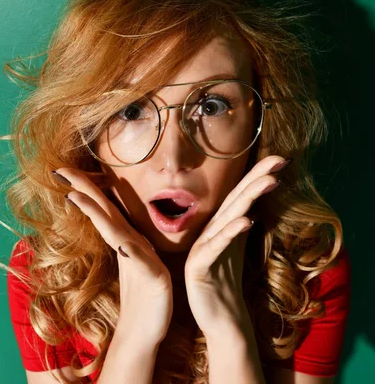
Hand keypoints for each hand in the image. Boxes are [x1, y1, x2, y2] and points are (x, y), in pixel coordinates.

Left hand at [52, 168, 172, 348]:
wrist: (148, 331)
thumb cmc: (140, 299)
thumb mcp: (128, 266)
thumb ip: (120, 243)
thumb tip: (106, 224)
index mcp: (124, 240)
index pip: (101, 209)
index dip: (84, 189)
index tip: (60, 172)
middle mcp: (133, 243)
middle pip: (106, 209)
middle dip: (84, 187)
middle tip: (60, 168)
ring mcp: (143, 257)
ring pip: (115, 228)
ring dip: (95, 209)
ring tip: (74, 193)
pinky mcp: (152, 275)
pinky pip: (134, 257)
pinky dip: (124, 244)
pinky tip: (114, 236)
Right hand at [184, 155, 289, 339]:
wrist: (219, 320)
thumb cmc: (228, 286)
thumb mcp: (236, 251)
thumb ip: (239, 227)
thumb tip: (252, 205)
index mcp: (219, 228)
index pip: (240, 197)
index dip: (257, 177)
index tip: (281, 159)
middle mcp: (208, 233)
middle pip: (234, 201)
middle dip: (256, 179)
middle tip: (279, 160)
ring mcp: (201, 249)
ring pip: (226, 218)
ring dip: (247, 198)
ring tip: (269, 182)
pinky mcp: (198, 267)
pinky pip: (216, 247)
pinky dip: (231, 232)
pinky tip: (247, 221)